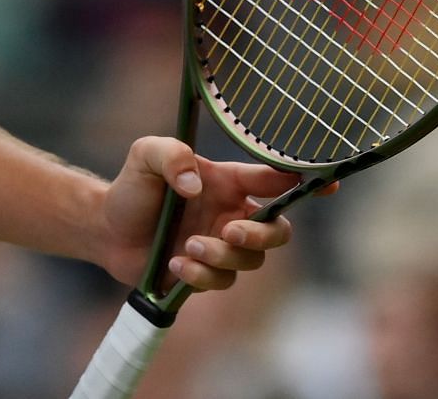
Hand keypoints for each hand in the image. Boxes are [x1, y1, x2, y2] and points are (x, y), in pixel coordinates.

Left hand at [94, 136, 330, 292]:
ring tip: (186, 245)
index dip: (307, 182)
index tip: (330, 184)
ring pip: (251, 261)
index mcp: (229, 183)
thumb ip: (170, 155)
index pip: (277, 180)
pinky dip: (201, 275)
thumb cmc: (132, 186)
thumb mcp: (145, 156)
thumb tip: (196, 185)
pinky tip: (175, 263)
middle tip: (230, 231)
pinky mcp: (207, 274)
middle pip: (279, 231)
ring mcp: (222, 247)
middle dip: (261, 235)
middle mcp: (233, 214)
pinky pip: (222, 282)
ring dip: (222, 256)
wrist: (106, 229)